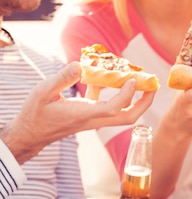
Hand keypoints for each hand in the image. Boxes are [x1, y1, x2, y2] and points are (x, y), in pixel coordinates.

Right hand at [1, 62, 153, 163]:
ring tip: (140, 80)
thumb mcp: (42, 92)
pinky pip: (109, 106)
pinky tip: (106, 76)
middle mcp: (94, 119)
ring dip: (135, 99)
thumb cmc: (35, 114)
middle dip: (144, 103)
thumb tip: (80, 65)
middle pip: (128, 117)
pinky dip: (113, 93)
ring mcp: (94, 119)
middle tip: (153, 86)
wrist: (31, 133)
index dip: (126, 95)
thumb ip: (62, 78)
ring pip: (122, 113)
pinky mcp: (90, 116)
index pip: (114, 108)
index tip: (132, 79)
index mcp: (84, 114)